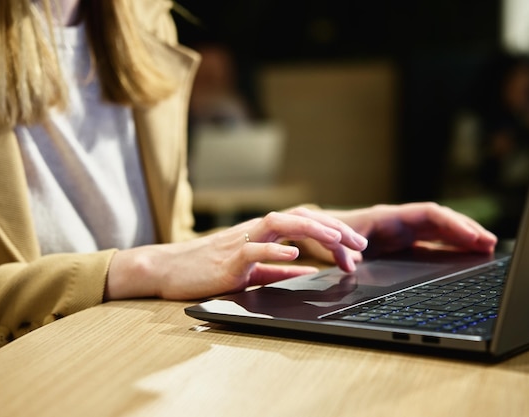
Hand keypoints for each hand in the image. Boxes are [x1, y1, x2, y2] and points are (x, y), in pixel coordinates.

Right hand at [105, 207, 367, 300]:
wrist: (168, 270)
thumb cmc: (207, 269)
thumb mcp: (251, 270)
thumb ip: (280, 270)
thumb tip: (310, 272)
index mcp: (263, 232)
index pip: (305, 223)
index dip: (333, 232)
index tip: (356, 249)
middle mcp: (255, 230)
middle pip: (301, 218)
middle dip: (333, 229)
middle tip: (360, 245)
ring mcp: (241, 240)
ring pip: (281, 224)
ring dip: (313, 231)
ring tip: (337, 240)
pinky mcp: (228, 258)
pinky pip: (254, 250)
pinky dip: (276, 250)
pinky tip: (296, 255)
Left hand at [298, 202, 497, 262]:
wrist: (323, 231)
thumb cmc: (331, 233)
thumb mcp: (336, 241)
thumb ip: (344, 252)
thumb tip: (352, 265)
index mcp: (390, 217)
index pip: (429, 214)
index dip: (452, 224)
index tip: (471, 236)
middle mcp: (402, 221)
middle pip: (442, 220)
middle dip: (467, 229)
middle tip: (491, 243)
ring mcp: (405, 231)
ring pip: (442, 229)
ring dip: (464, 237)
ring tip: (489, 247)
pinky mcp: (405, 242)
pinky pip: (434, 241)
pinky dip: (452, 246)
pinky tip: (468, 253)